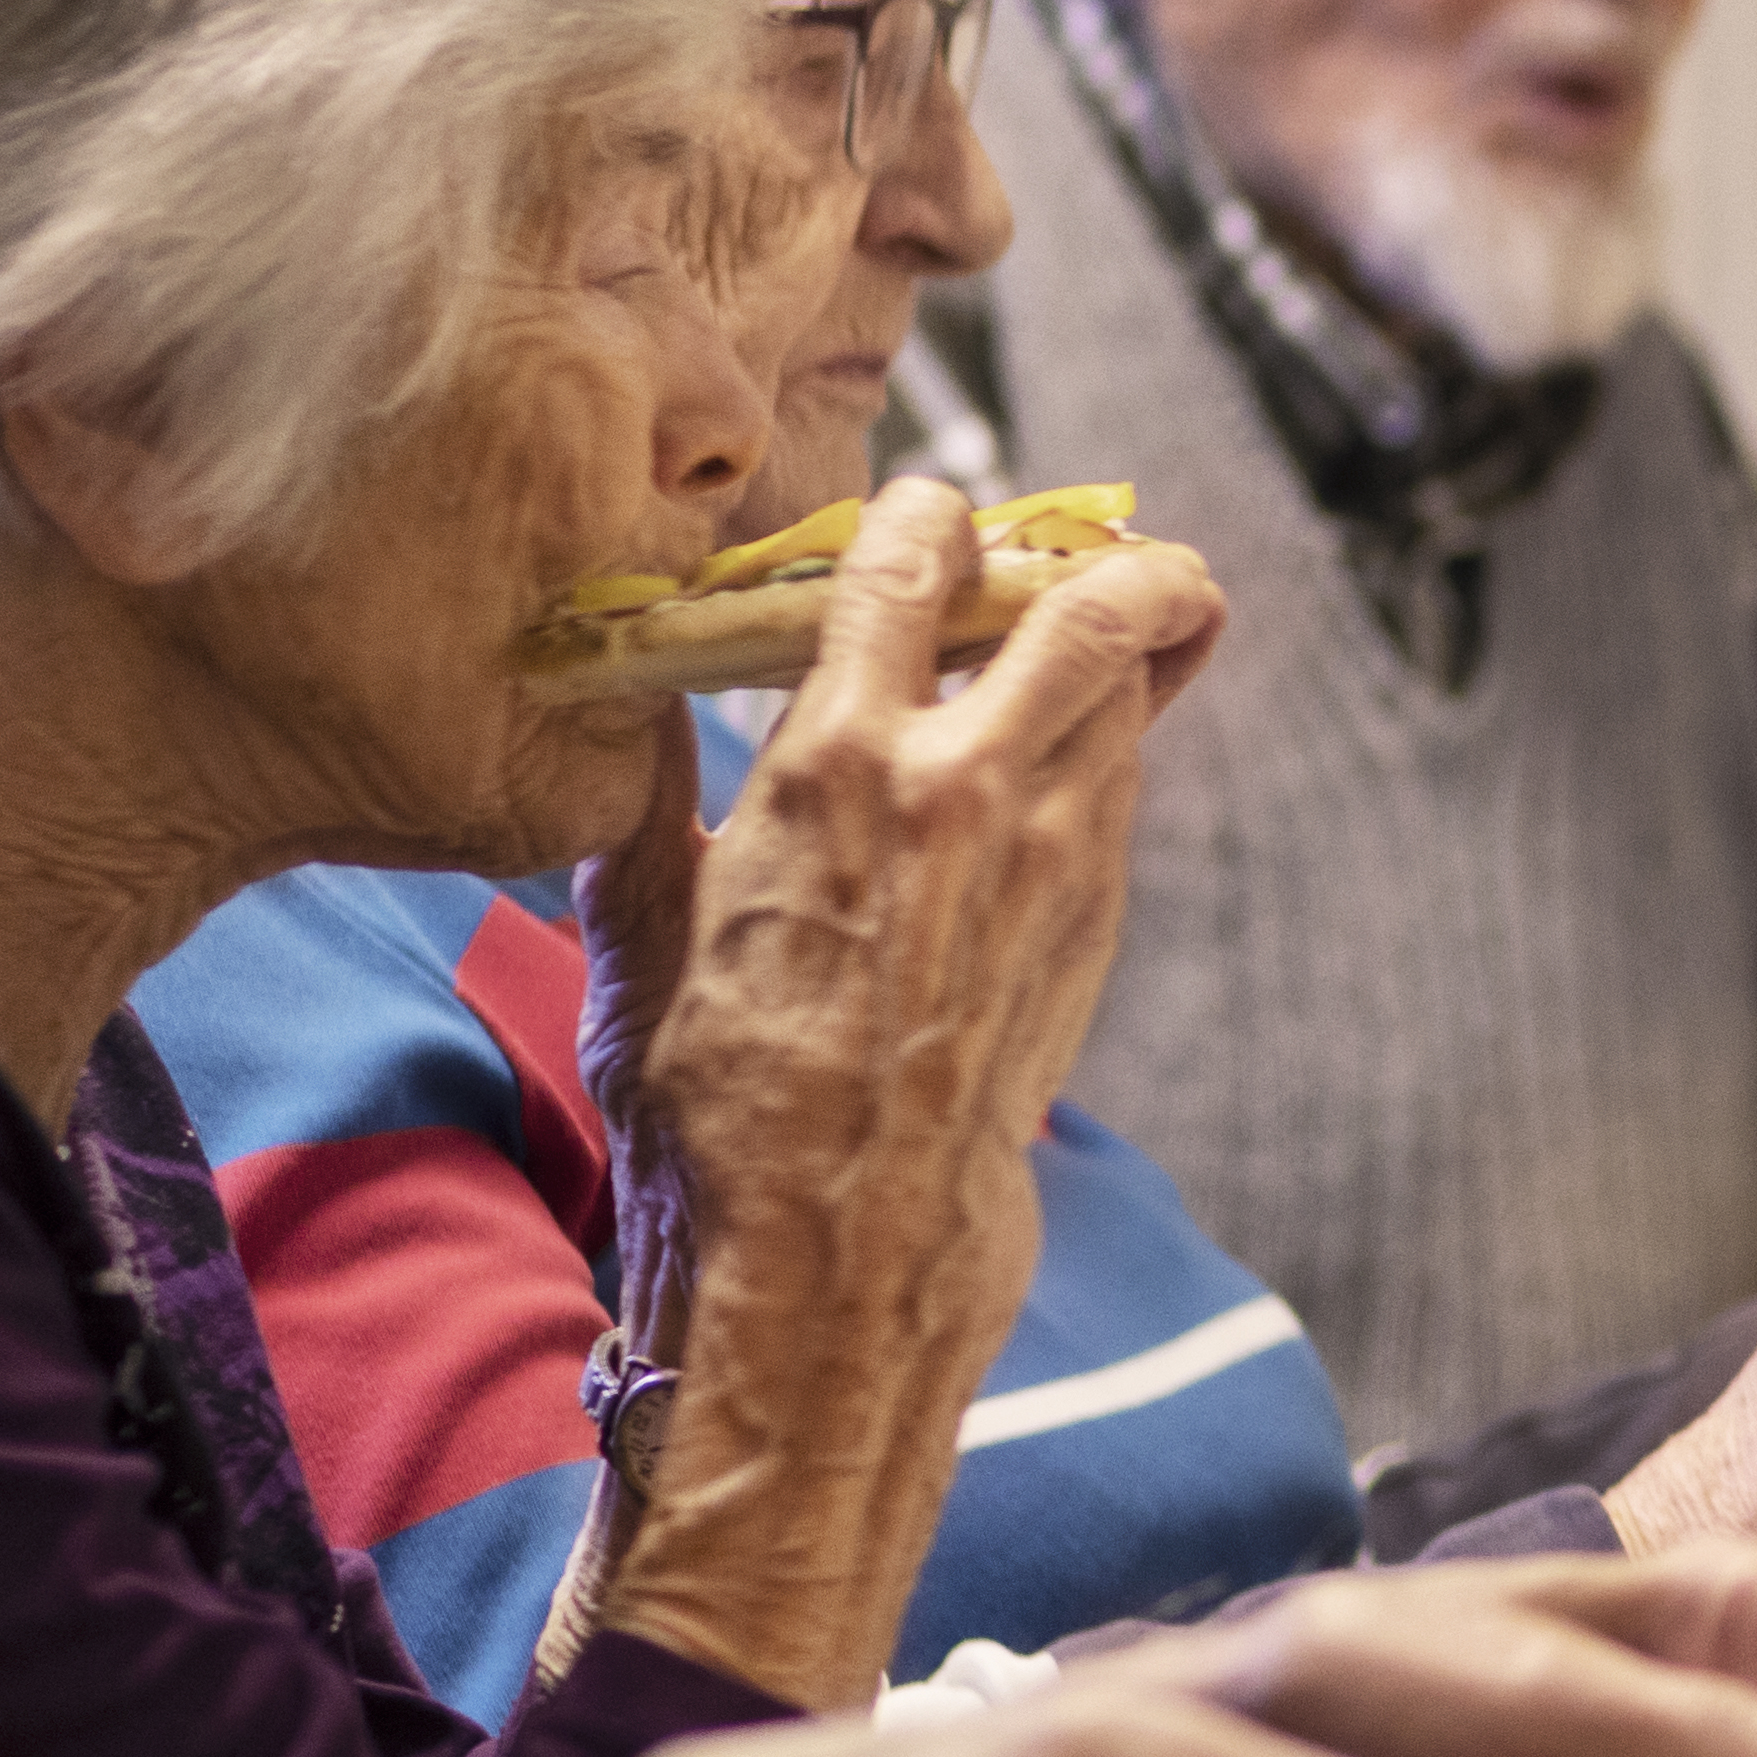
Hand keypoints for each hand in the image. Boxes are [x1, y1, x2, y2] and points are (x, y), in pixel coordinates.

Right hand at [573, 483, 1233, 1701]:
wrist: (843, 1244)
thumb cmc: (714, 1108)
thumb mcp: (639, 939)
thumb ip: (643, 812)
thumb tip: (621, 729)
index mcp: (835, 768)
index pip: (908, 562)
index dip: (929, 513)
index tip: (930, 513)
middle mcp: (967, 789)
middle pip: (1106, 605)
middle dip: (1124, 562)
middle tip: (1093, 561)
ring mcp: (1056, 855)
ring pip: (1134, 692)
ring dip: (1125, 652)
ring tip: (1099, 642)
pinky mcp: (1097, 919)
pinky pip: (1122, 787)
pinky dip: (1106, 750)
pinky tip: (1061, 763)